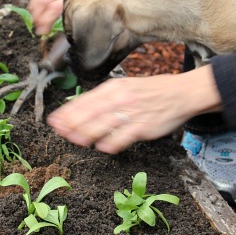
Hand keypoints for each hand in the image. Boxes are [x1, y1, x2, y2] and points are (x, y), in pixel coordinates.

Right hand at [28, 0, 136, 35]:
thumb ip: (94, 10)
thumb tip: (88, 27)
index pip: (54, 9)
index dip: (45, 22)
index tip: (43, 31)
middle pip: (43, 1)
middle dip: (37, 16)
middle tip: (38, 27)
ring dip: (34, 6)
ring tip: (34, 17)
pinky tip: (38, 2)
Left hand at [47, 66, 222, 153]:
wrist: (181, 93)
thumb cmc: (151, 91)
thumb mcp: (126, 87)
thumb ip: (105, 98)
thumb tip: (81, 109)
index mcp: (114, 88)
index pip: (85, 100)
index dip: (68, 112)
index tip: (54, 121)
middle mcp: (120, 98)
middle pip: (90, 113)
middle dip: (72, 124)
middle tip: (60, 132)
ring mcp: (132, 113)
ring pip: (102, 125)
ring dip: (86, 134)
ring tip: (75, 140)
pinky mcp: (143, 127)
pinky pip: (122, 137)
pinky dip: (110, 143)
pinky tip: (101, 147)